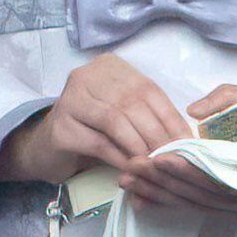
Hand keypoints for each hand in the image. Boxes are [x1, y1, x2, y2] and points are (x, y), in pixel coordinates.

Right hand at [0, 52, 191, 185]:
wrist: (49, 147)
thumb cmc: (94, 130)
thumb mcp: (124, 115)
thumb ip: (149, 116)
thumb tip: (186, 136)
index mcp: (109, 66)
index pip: (148, 89)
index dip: (170, 117)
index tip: (187, 142)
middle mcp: (86, 75)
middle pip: (132, 104)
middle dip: (157, 134)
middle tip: (171, 158)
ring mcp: (69, 99)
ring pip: (116, 121)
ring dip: (139, 146)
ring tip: (153, 165)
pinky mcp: (60, 127)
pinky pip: (98, 143)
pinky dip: (119, 158)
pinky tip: (131, 170)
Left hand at [118, 83, 236, 218]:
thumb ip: (224, 100)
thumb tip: (193, 111)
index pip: (213, 174)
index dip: (184, 168)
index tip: (158, 158)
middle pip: (197, 192)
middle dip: (160, 181)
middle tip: (130, 168)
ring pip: (192, 202)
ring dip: (157, 193)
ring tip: (127, 181)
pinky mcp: (227, 208)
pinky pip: (194, 208)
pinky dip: (168, 203)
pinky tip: (142, 200)